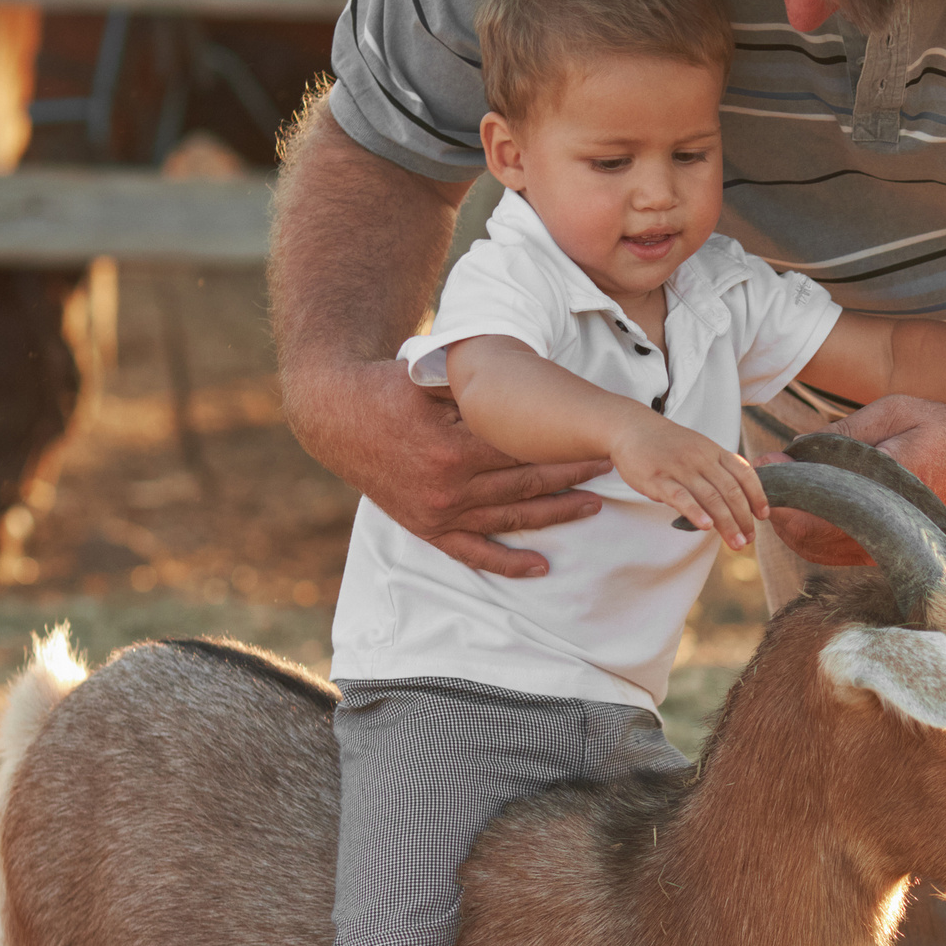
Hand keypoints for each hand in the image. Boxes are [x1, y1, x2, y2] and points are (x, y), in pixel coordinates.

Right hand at [289, 355, 608, 578]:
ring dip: (555, 514)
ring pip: (510, 518)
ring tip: (593, 506)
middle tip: (609, 469)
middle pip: (527, 485)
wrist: (335, 417)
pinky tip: (541, 567)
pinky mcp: (428, 528)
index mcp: (455, 449)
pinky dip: (508, 563)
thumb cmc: (388, 388)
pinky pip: (473, 553)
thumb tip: (529, 379)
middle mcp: (450, 488)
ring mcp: (440, 513)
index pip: (526, 451)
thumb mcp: (432, 378)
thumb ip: (476, 387)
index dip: (565, 448)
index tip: (598, 441)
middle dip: (573, 477)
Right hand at [610, 416, 769, 548]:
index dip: (757, 495)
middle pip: (730, 491)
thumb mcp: (698, 448)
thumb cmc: (667, 444)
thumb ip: (717, 468)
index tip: (763, 516)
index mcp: (714, 451)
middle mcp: (701, 458)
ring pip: (710, 498)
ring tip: (736, 542)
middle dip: (743, 518)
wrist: (632, 428)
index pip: (744, 473)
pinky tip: (706, 527)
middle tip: (749, 539)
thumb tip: (737, 496)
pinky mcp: (658, 479)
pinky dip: (696, 512)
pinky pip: (681, 497)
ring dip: (727, 523)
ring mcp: (680, 468)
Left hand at [763, 394, 945, 566]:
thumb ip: (844, 435)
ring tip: (783, 489)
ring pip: (817, 550)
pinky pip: (835, 555)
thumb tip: (794, 451)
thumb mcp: (896, 413)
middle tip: (766, 475)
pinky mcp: (890, 553)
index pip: (816, 503)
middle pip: (807, 535)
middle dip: (778, 507)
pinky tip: (805, 509)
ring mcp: (889, 546)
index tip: (762, 463)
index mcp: (889, 489)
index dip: (782, 487)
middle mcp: (888, 526)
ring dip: (791, 523)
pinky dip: (811, 535)